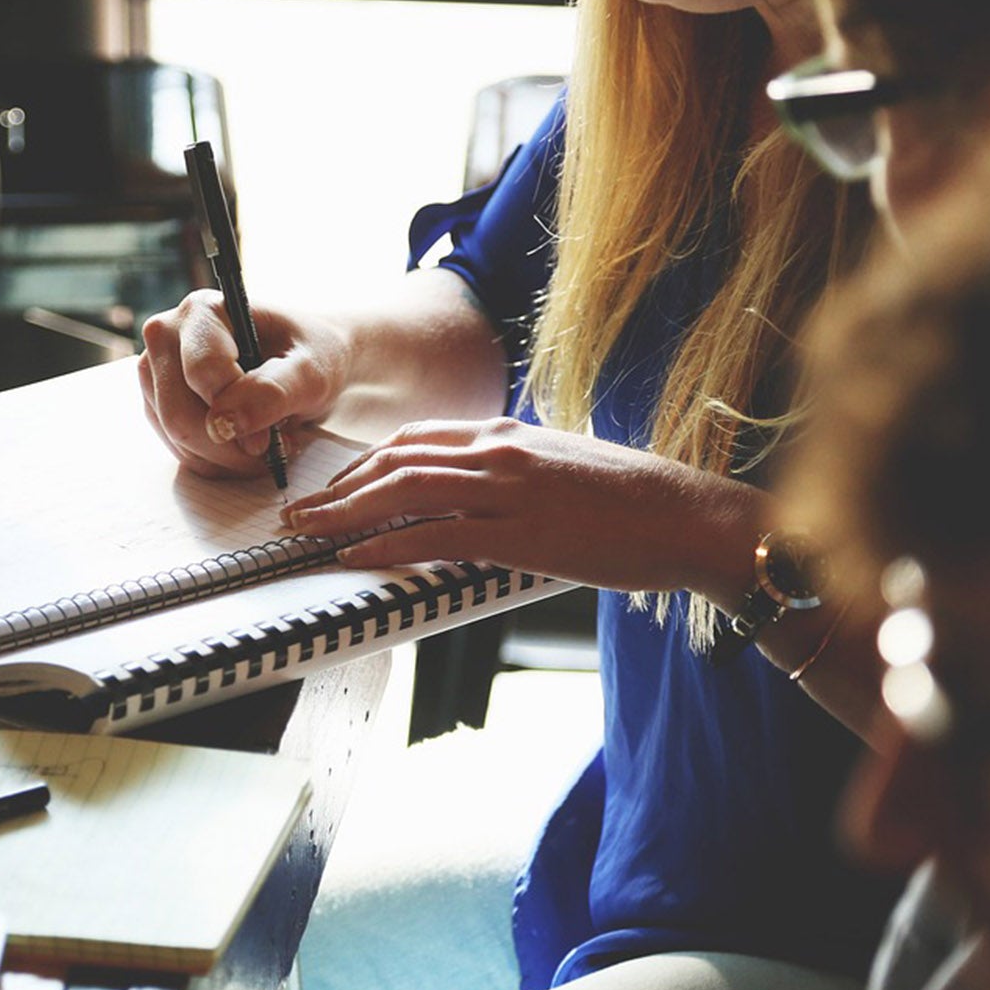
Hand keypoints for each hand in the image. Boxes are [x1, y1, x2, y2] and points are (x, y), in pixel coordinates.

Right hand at [137, 289, 350, 478]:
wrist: (306, 362)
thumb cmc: (311, 356)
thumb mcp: (311, 372)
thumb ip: (273, 391)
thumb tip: (225, 423)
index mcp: (203, 311)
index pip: (202, 372)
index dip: (237, 412)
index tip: (271, 437)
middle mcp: (168, 335)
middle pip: (179, 414)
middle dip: (229, 445)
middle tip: (272, 448)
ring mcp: (157, 372)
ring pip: (177, 439)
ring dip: (226, 457)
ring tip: (265, 443)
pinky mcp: (159, 404)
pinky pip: (180, 451)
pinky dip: (217, 461)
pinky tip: (245, 447)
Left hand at [280, 418, 762, 596]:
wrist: (689, 516)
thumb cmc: (635, 502)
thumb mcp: (563, 469)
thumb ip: (515, 474)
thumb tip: (480, 495)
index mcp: (508, 433)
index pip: (416, 439)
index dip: (365, 463)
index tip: (335, 486)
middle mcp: (500, 450)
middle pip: (396, 460)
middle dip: (339, 487)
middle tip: (300, 511)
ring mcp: (508, 488)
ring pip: (404, 491)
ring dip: (344, 513)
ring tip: (308, 533)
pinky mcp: (520, 531)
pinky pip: (435, 535)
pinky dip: (386, 545)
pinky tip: (355, 556)